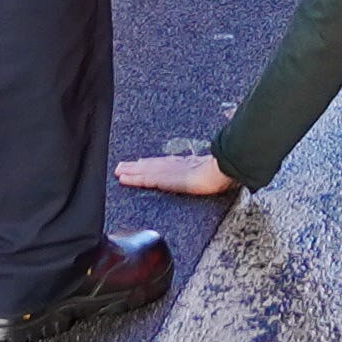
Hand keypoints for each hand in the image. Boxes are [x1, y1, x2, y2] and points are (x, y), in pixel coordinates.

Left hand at [114, 150, 235, 198]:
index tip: (141, 163)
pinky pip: (145, 178)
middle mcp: (175, 165)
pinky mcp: (165, 179)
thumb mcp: (215, 169)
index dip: (152, 163)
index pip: (165, 163)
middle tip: (121, 166)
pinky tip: (125, 179)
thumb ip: (210, 168)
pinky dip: (134, 178)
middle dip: (136, 166)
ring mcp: (169, 171)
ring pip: (145, 170)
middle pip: (152, 165)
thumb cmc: (222, 171)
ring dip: (131, 170)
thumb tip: (214, 169)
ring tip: (119, 171)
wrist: (221, 170)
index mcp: (187, 164)